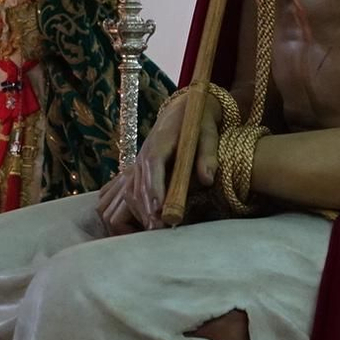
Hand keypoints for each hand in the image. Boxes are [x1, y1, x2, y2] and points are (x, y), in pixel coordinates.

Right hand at [96, 92, 220, 235]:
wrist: (183, 109)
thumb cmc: (199, 121)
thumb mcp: (208, 133)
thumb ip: (208, 155)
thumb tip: (208, 179)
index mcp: (160, 141)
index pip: (152, 165)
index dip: (154, 188)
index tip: (159, 210)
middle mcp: (144, 153)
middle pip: (139, 183)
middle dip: (147, 208)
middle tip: (160, 229)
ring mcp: (139, 162)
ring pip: (131, 190)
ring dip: (140, 211)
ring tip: (153, 230)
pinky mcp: (140, 170)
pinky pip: (131, 191)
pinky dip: (136, 207)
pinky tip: (145, 222)